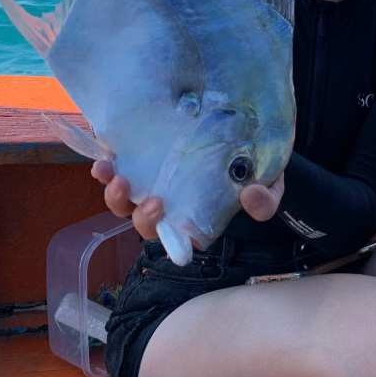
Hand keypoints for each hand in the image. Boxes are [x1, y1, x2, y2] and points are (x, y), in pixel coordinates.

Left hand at [90, 161, 285, 241]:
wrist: (252, 139)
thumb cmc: (258, 172)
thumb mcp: (270, 187)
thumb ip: (265, 201)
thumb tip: (250, 197)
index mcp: (196, 220)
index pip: (173, 237)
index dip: (160, 229)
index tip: (161, 210)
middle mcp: (170, 207)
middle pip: (143, 222)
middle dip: (140, 215)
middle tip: (152, 200)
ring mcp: (155, 184)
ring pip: (124, 200)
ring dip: (113, 191)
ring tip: (112, 172)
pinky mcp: (146, 159)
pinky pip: (120, 167)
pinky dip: (108, 164)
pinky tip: (105, 150)